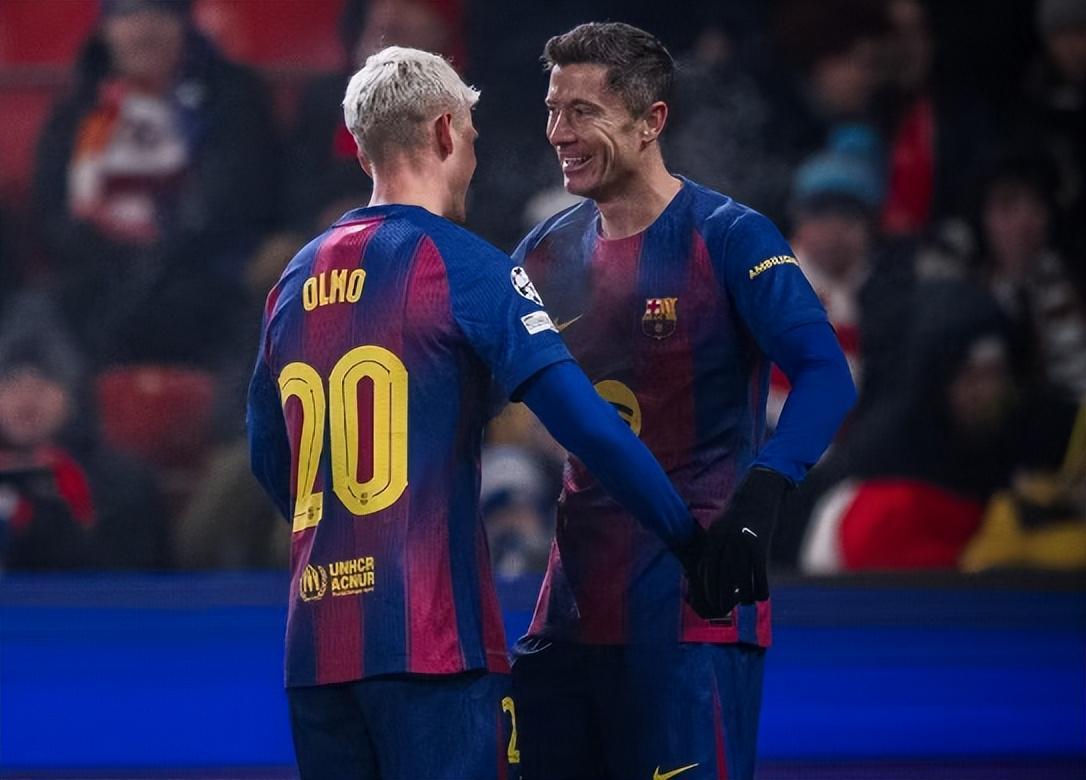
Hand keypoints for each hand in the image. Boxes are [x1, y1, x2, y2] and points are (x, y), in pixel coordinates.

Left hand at [687, 467, 792, 619]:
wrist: (758, 493)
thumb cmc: (736, 513)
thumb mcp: (719, 526)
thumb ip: (713, 546)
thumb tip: (704, 569)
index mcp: (714, 537)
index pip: (708, 568)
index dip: (708, 586)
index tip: (709, 600)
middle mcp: (727, 542)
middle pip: (723, 576)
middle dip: (723, 596)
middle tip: (724, 609)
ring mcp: (744, 544)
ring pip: (742, 578)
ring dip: (743, 595)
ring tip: (745, 603)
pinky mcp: (761, 546)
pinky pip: (759, 573)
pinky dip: (761, 588)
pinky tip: (761, 597)